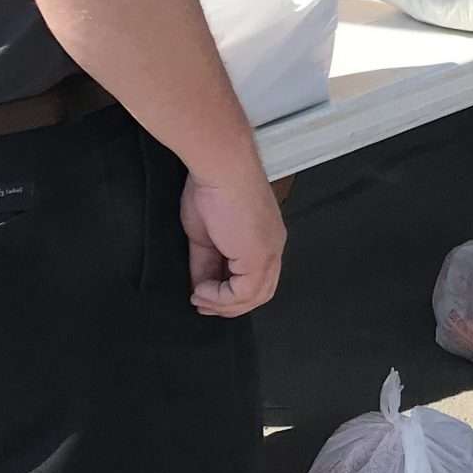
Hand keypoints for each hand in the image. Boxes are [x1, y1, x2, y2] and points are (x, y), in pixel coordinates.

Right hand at [181, 165, 285, 316]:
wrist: (222, 168)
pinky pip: (243, 293)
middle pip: (259, 292)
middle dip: (228, 305)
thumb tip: (200, 285)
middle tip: (202, 303)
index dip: (229, 293)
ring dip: (222, 304)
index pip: (254, 277)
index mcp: (264, 237)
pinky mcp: (260, 256)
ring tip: (199, 297)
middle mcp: (272, 246)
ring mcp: (269, 252)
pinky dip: (219, 298)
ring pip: (255, 296)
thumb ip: (206, 262)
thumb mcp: (205, 235)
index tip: (203, 294)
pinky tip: (201, 290)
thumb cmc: (214, 187)